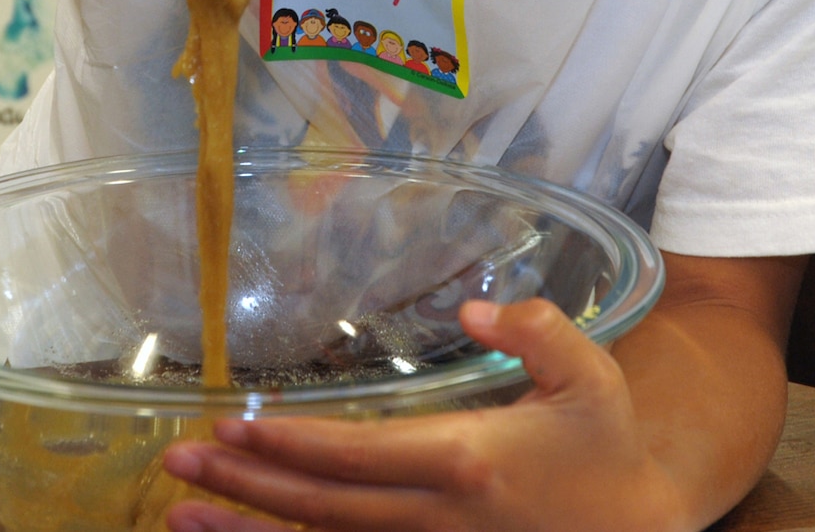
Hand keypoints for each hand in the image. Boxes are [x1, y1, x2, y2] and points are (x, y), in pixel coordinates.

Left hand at [159, 300, 681, 531]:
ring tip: (180, 522)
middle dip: (244, 489)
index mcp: (466, 462)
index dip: (290, 446)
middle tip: (178, 467)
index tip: (231, 430)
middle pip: (322, 509)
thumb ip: (538, 332)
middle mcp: (436, 518)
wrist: (637, 530)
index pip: (357, 456)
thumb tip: (476, 306)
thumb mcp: (592, 377)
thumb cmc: (606, 446)